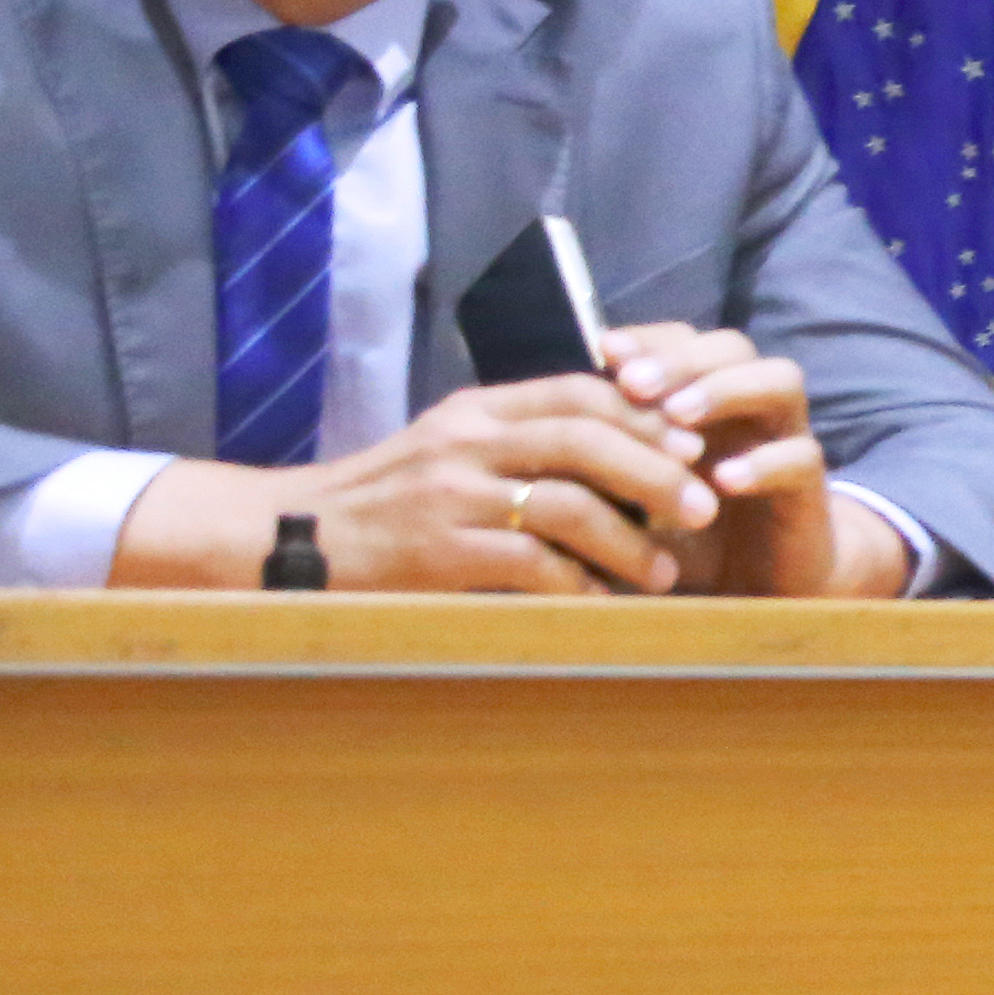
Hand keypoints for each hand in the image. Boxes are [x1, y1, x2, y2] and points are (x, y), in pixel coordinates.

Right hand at [112, 374, 724, 592]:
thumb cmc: (387, 500)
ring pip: (567, 505)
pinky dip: (578, 586)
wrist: (289, 539)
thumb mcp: (452, 448)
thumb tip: (625, 446)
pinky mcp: (437, 554)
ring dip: (629, 541)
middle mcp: (466, 441)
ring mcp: (449, 496)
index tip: (696, 445)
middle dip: (656, 473)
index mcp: (476, 409)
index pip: (579, 391)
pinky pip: (529, 567)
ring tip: (664, 571)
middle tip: (704, 507)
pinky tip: (604, 603)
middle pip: (585, 440)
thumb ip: (522, 439)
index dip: (646, 416)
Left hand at [602, 325, 899, 598]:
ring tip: (680, 415)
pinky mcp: (811, 489)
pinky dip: (763, 462)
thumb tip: (550, 425)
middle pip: (733, 347)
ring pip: (781, 380)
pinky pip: (802, 457)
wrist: (761, 588)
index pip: (685, 340)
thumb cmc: (689, 535)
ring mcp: (785, 442)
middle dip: (681, 359)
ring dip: (727, 389)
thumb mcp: (638, 495)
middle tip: (635, 384)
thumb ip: (610, 460)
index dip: (651, 338)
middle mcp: (750, 409)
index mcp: (707, 400)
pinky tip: (722, 481)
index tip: (608, 351)